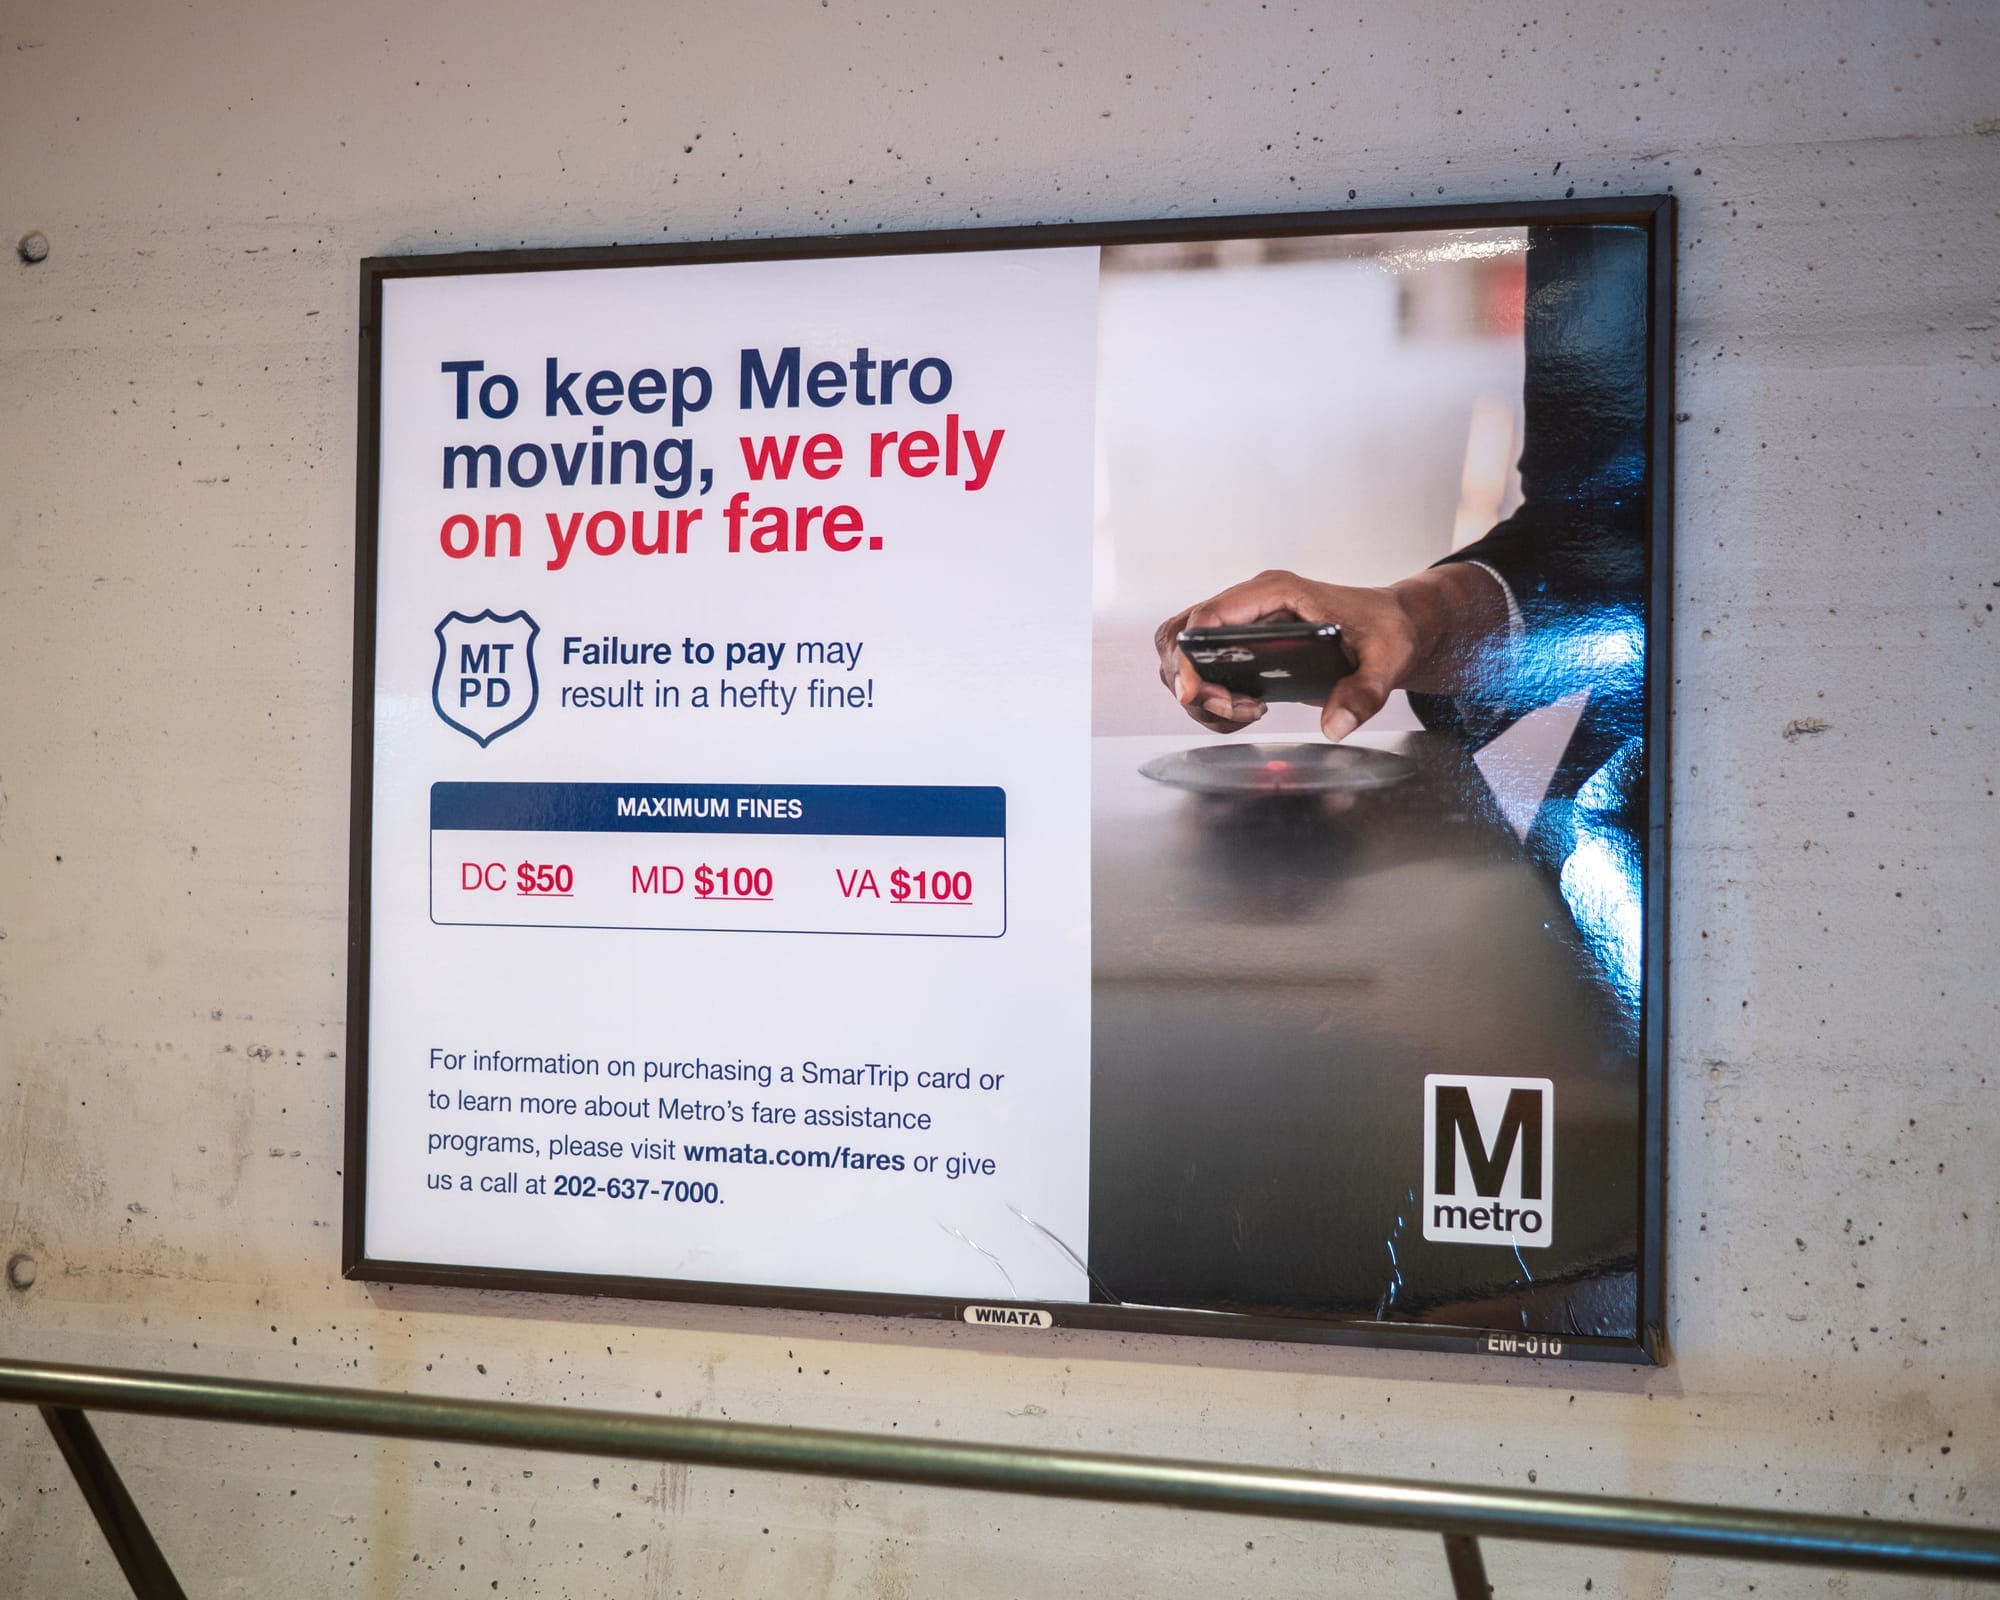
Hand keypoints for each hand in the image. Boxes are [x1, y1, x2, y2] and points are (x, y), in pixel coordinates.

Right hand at [1154, 565, 1504, 740]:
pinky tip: (1244, 711)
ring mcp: (1240, 623)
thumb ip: (1364, 693)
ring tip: (1244, 712)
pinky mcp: (1240, 644)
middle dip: (1192, 682)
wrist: (1393, 626)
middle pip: (1180, 636)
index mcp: (1276, 592)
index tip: (1195, 693)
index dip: (1190, 656)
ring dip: (1198, 694)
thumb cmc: (1388, 630)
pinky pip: (1200, 670)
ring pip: (1183, 655)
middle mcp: (1249, 603)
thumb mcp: (1388, 660)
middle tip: (1233, 709)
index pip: (1207, 616)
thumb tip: (1335, 727)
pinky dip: (1209, 699)